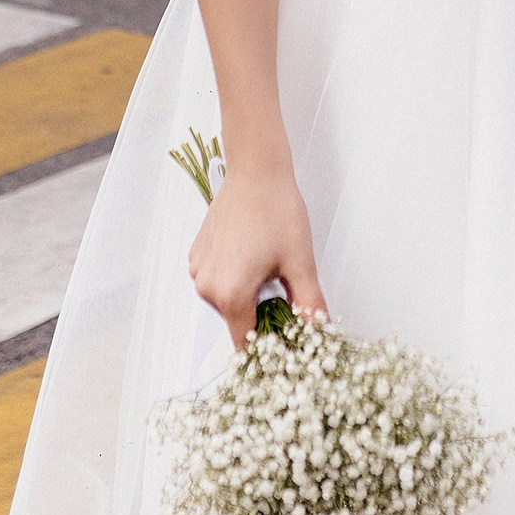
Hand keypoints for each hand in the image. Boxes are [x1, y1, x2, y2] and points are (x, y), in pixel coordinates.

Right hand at [188, 152, 323, 346]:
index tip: (283, 334)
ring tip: (265, 260)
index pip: (245, 342)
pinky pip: (215, 278)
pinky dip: (232, 273)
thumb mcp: (300, 262)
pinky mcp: (196, 255)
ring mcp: (198, 270)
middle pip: (236, 319)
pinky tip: (250, 250)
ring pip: (226, 298)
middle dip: (260, 310)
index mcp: (231, 293)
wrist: (256, 171)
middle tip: (281, 283)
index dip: (267, 342)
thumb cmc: (277, 210)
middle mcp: (207, 286)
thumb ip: (310, 305)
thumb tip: (318, 332)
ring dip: (246, 290)